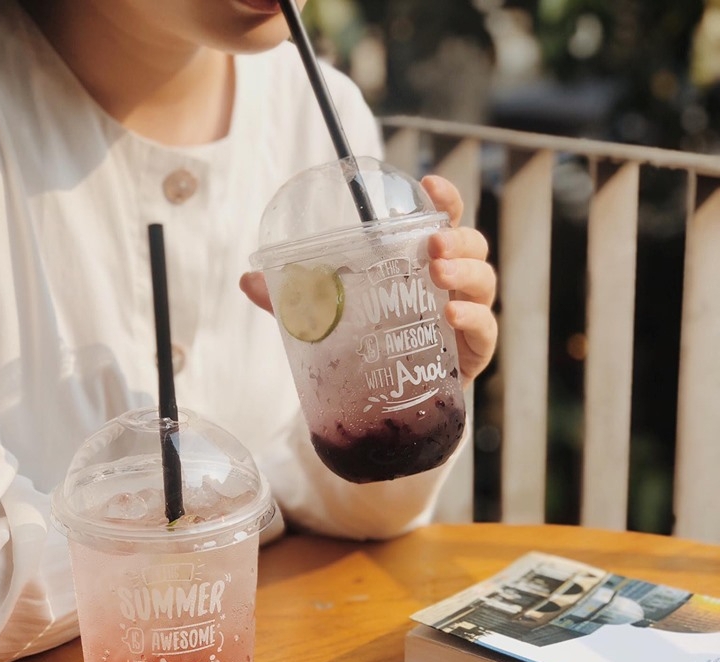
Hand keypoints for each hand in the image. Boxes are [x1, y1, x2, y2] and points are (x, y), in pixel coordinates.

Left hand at [240, 174, 497, 388]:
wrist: (387, 405)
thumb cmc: (369, 348)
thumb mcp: (331, 319)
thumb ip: (296, 300)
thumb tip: (247, 281)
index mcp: (421, 265)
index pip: (443, 221)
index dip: (445, 199)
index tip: (431, 184)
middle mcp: (450, 285)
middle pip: (471, 246)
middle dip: (457, 238)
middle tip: (433, 243)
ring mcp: (466, 317)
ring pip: (483, 281)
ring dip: (466, 271)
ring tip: (439, 274)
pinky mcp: (473, 353)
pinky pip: (486, 330)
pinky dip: (474, 319)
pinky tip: (452, 315)